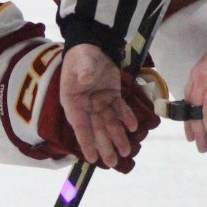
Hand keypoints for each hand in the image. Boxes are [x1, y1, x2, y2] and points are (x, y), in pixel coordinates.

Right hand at [51, 44, 160, 170]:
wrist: (92, 44)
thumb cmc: (82, 56)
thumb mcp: (82, 63)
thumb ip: (84, 72)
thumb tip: (85, 80)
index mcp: (74, 101)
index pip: (80, 126)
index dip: (86, 142)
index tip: (91, 158)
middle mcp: (86, 106)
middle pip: (96, 129)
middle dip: (105, 146)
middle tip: (112, 162)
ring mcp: (100, 102)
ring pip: (109, 123)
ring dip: (118, 136)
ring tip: (126, 151)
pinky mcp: (112, 96)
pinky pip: (120, 110)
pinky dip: (126, 118)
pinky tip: (133, 127)